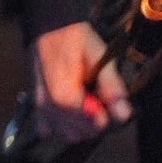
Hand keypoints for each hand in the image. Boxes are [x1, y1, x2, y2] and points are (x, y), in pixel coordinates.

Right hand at [28, 20, 130, 143]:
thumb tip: (123, 113)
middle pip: (81, 133)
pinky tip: (72, 111)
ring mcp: (40, 108)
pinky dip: (63, 126)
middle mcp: (48, 106)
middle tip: (98, 98)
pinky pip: (49, 129)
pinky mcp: (37, 107)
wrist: (50, 27)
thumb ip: (111, 86)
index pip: (92, 124)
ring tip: (87, 103)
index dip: (106, 114)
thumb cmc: (74, 39)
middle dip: (95, 121)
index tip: (107, 99)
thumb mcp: (99, 55)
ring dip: (82, 125)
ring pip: (68, 135)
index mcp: (63, 95)